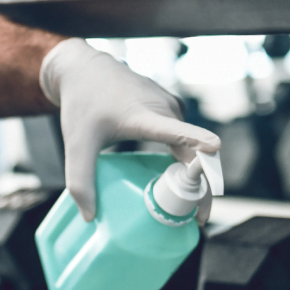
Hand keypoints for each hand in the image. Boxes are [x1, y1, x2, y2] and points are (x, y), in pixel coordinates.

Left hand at [40, 38, 220, 220]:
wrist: (86, 69)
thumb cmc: (82, 104)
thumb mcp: (76, 144)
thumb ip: (80, 181)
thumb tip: (90, 217)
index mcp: (144, 116)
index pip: (175, 129)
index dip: (196, 139)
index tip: (214, 148)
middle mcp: (165, 109)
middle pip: (194, 152)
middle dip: (200, 188)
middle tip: (197, 219)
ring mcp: (172, 107)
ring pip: (191, 148)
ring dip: (192, 177)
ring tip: (185, 207)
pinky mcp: (173, 108)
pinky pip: (186, 140)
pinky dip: (184, 161)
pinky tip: (172, 180)